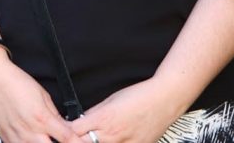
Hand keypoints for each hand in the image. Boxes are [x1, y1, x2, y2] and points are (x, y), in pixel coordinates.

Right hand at [0, 48, 84, 142]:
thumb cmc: (17, 83)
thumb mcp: (43, 95)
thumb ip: (54, 115)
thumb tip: (64, 128)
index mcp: (42, 118)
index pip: (67, 139)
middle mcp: (30, 132)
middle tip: (66, 141)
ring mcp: (16, 138)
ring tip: (48, 139)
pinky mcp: (5, 139)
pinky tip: (34, 140)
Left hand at [69, 78, 189, 142]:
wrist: (165, 99)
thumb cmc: (140, 95)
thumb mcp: (111, 99)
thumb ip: (94, 113)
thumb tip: (81, 120)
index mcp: (104, 119)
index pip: (74, 131)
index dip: (69, 130)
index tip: (68, 129)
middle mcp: (112, 135)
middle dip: (80, 139)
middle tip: (80, 135)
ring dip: (95, 142)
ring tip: (102, 134)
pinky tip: (116, 139)